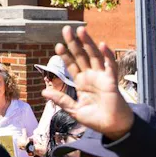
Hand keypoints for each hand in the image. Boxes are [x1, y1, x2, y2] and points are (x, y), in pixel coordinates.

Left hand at [44, 26, 135, 140]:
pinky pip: (110, 65)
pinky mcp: (112, 81)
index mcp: (82, 83)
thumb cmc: (95, 119)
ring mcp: (102, 77)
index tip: (58, 45)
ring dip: (88, 43)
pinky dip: (107, 55)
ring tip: (81, 30)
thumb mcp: (74, 110)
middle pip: (81, 56)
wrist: (112, 127)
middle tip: (66, 29)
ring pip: (94, 56)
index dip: (65, 55)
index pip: (72, 65)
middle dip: (74, 43)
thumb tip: (43, 91)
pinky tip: (102, 44)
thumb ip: (61, 99)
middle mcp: (91, 77)